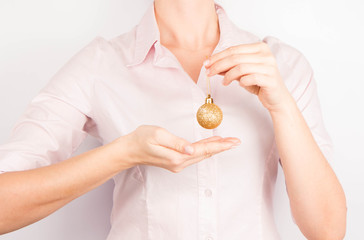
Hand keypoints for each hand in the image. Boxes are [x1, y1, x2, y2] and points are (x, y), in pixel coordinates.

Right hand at [124, 125, 239, 172]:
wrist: (129, 150)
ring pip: (201, 155)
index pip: (202, 150)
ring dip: (214, 148)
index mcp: (176, 157)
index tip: (232, 142)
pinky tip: (209, 145)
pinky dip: (204, 149)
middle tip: (236, 141)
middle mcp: (179, 163)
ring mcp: (177, 164)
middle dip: (221, 147)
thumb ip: (176, 142)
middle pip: (205, 154)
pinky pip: (194, 156)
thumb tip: (191, 149)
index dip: (219, 145)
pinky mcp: (174, 161)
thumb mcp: (158, 135)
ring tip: (227, 142)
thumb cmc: (141, 139)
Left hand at [204, 41, 292, 111]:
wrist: (276, 98)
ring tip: (223, 83)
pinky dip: (241, 82)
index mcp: (260, 48)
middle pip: (235, 57)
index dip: (218, 57)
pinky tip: (239, 85)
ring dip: (228, 76)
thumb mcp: (242, 73)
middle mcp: (266, 54)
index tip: (206, 64)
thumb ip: (229, 67)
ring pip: (241, 67)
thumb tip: (210, 64)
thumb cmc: (258, 83)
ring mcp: (269, 66)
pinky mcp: (270, 79)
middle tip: (208, 73)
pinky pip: (250, 78)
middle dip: (218, 65)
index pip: (234, 49)